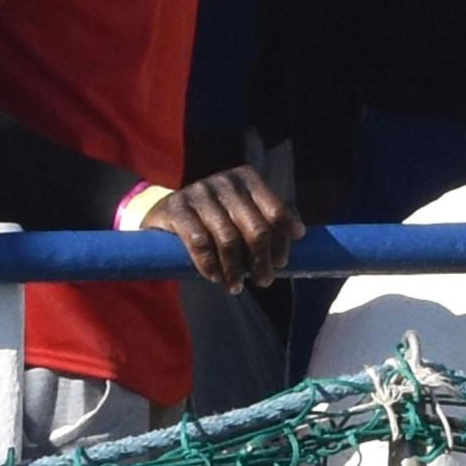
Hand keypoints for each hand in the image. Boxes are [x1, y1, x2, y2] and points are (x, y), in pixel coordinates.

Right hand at [144, 165, 301, 288]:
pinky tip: (215, 278)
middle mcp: (225, 181)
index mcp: (248, 178)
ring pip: (228, 238)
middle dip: (262, 259)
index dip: (282, 240)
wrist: (167, 212)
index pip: (276, 212)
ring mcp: (199, 191)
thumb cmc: (217, 216)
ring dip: (235, 269)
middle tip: (264, 281)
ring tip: (237, 286)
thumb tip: (299, 233)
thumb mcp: (244, 212)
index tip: (281, 262)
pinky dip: (210, 264)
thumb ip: (270, 219)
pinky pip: (199, 242)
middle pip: (255, 227)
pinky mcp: (176, 207)